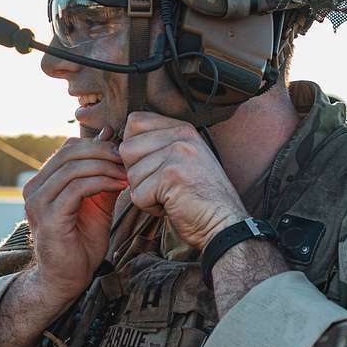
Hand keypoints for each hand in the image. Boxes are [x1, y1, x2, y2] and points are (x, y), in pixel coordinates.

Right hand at [22, 126, 127, 306]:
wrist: (68, 279)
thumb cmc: (81, 242)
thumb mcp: (96, 202)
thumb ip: (102, 175)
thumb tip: (112, 141)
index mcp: (43, 182)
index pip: (69, 148)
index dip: (98, 145)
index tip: (124, 153)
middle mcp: (34, 188)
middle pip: (69, 152)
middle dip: (103, 152)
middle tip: (127, 159)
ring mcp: (38, 202)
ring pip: (73, 168)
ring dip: (105, 167)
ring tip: (126, 174)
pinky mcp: (48, 217)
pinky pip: (77, 188)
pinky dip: (101, 182)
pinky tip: (118, 186)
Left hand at [120, 113, 246, 250]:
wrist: (225, 224)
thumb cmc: (201, 198)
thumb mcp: (184, 160)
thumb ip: (159, 146)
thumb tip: (121, 145)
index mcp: (183, 129)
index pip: (135, 122)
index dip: (134, 149)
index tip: (153, 166)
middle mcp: (181, 136)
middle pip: (127, 149)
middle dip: (137, 174)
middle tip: (162, 186)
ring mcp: (177, 154)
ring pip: (131, 174)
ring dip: (145, 193)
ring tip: (171, 196)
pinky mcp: (171, 176)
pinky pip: (137, 195)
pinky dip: (150, 208)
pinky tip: (172, 206)